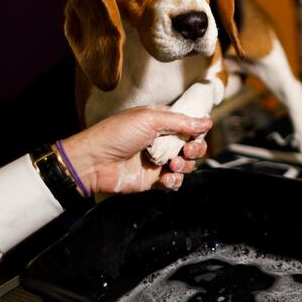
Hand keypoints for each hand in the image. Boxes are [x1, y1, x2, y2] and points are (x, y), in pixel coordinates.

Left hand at [61, 106, 211, 194]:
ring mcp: (158, 161)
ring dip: (186, 165)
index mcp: (161, 122)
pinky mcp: (153, 180)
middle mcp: (162, 141)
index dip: (197, 130)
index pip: (189, 125)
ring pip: (186, 165)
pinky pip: (174, 182)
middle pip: (192, 146)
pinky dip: (175, 181)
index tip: (198, 133)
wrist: (94, 162)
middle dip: (196, 148)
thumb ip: (180, 121)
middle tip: (188, 150)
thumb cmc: (117, 134)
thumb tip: (207, 121)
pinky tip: (166, 178)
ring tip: (174, 165)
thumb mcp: (150, 119)